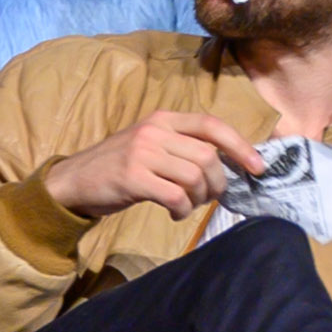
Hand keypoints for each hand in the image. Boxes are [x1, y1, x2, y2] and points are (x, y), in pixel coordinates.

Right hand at [42, 110, 262, 219]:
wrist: (73, 181)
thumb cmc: (118, 166)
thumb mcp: (150, 145)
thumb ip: (182, 147)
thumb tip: (228, 164)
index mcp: (163, 118)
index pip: (212, 125)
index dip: (240, 146)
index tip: (258, 167)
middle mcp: (154, 130)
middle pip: (208, 156)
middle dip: (218, 182)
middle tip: (209, 197)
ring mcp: (142, 152)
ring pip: (195, 176)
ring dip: (200, 198)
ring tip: (188, 205)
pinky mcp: (133, 177)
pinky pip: (175, 196)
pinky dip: (182, 210)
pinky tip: (174, 213)